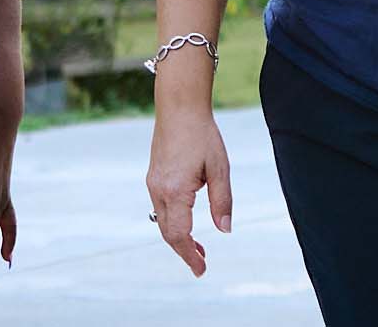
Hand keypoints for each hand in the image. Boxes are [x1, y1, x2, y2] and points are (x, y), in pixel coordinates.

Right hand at [146, 109, 231, 276]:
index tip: (202, 270)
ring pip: (163, 221)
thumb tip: (225, 230)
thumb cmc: (202, 135)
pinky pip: (161, 207)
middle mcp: (159, 190)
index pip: (180, 235)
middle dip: (184, 251)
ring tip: (198, 247)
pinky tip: (187, 221)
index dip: (190, 256)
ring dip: (178, 237)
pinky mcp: (153, 176)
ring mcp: (153, 183)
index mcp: (176, 191)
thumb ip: (222, 201)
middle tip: (202, 263)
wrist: (179, 108)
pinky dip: (173, 221)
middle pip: (168, 233)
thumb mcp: (219, 168)